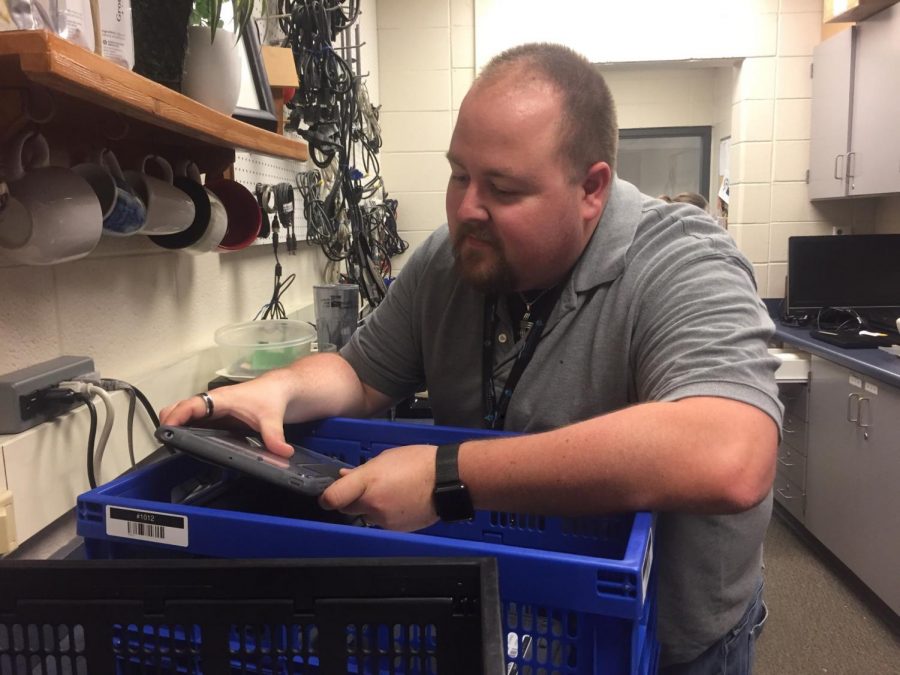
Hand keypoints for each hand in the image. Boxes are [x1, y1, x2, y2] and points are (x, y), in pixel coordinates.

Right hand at [158, 376, 294, 456]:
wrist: (282, 388)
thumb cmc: (272, 396)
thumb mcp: (273, 418)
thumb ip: (275, 436)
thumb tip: (282, 453)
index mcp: (220, 399)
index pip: (191, 405)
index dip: (176, 416)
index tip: (166, 430)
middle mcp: (212, 403)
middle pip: (180, 408)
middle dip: (170, 422)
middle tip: (168, 442)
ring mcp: (213, 409)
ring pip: (185, 414)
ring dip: (176, 426)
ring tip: (174, 447)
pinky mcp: (217, 416)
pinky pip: (195, 421)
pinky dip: (187, 429)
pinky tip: (189, 445)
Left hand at [318, 444, 437, 531]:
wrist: (448, 480)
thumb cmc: (418, 462)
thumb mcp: (386, 458)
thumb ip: (362, 470)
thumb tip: (344, 477)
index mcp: (368, 481)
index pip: (333, 498)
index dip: (326, 497)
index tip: (327, 495)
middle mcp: (372, 504)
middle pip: (346, 509)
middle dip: (349, 500)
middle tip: (363, 488)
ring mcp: (384, 519)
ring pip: (365, 515)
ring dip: (369, 506)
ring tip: (389, 492)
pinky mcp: (396, 529)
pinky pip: (381, 521)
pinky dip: (385, 513)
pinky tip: (400, 501)